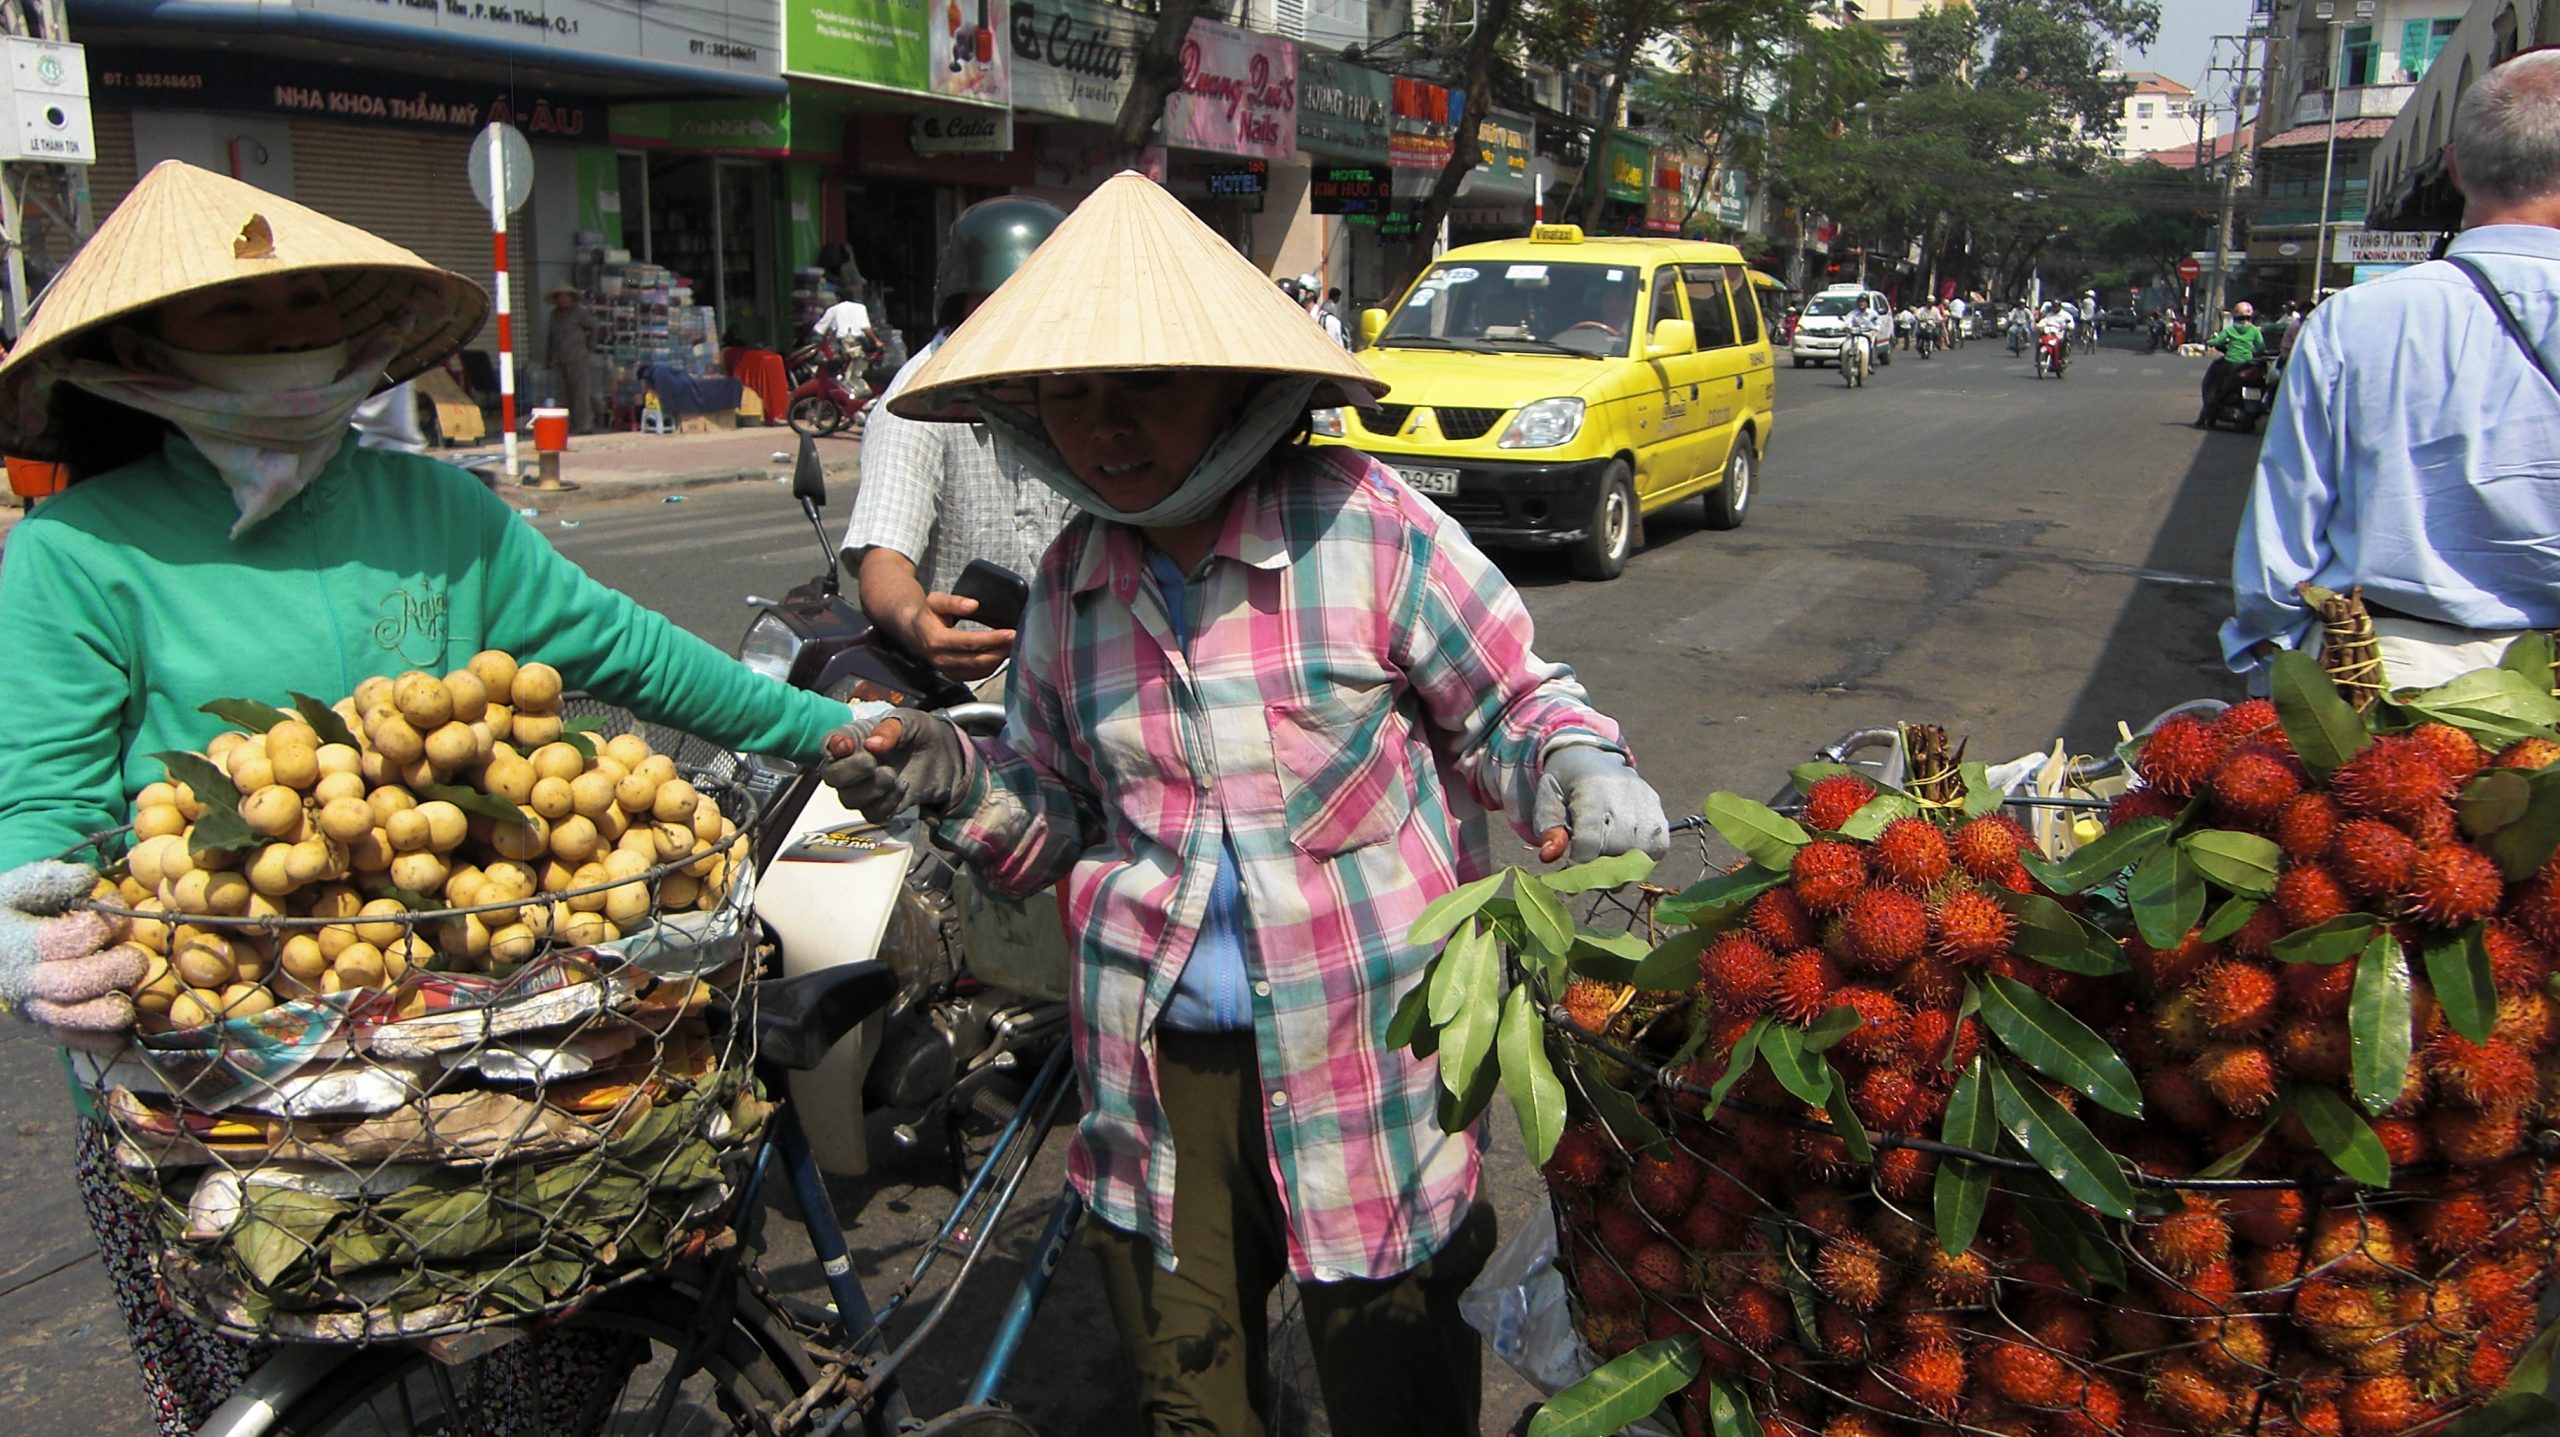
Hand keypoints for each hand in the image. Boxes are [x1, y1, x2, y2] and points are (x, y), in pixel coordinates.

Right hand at [0, 859, 143, 1041]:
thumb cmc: (9, 914)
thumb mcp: (20, 888)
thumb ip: (54, 880)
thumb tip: (90, 880)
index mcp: (19, 944)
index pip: (69, 938)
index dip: (103, 923)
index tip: (114, 910)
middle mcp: (26, 982)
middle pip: (76, 984)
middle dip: (117, 968)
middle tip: (133, 956)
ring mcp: (37, 1011)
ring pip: (81, 1020)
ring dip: (116, 1007)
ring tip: (128, 989)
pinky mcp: (49, 1030)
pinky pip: (84, 1043)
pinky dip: (113, 1037)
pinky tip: (127, 1019)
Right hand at [817, 708, 972, 822]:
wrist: (943, 755)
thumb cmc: (919, 732)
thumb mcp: (910, 720)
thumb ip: (891, 728)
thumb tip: (871, 744)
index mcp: (853, 738)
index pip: (828, 744)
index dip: (832, 746)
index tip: (846, 745)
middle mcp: (852, 765)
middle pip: (832, 777)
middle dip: (849, 772)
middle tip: (872, 763)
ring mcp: (864, 788)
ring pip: (850, 800)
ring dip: (872, 789)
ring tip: (893, 775)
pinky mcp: (880, 806)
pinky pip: (873, 814)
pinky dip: (888, 803)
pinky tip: (903, 787)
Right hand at [892, 592, 1016, 683]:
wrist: (912, 632)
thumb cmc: (926, 614)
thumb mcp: (935, 601)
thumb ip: (953, 601)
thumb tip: (973, 604)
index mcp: (937, 640)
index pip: (969, 642)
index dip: (992, 639)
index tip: (1010, 633)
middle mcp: (941, 659)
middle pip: (977, 659)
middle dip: (1000, 650)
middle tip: (1019, 640)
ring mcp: (947, 670)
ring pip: (979, 670)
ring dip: (999, 660)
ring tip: (1015, 647)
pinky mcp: (953, 676)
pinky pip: (977, 675)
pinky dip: (992, 666)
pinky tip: (1002, 655)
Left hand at [1531, 748, 1670, 865]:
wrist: (1593, 757)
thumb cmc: (1566, 783)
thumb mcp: (1547, 798)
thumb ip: (1547, 827)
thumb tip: (1549, 857)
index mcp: (1591, 791)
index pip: (1589, 841)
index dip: (1578, 866)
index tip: (1570, 876)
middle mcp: (1623, 795)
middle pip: (1616, 850)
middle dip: (1599, 869)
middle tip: (1586, 870)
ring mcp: (1645, 801)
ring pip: (1640, 853)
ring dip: (1621, 868)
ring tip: (1605, 862)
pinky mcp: (1658, 808)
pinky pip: (1659, 847)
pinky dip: (1643, 859)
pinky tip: (1625, 854)